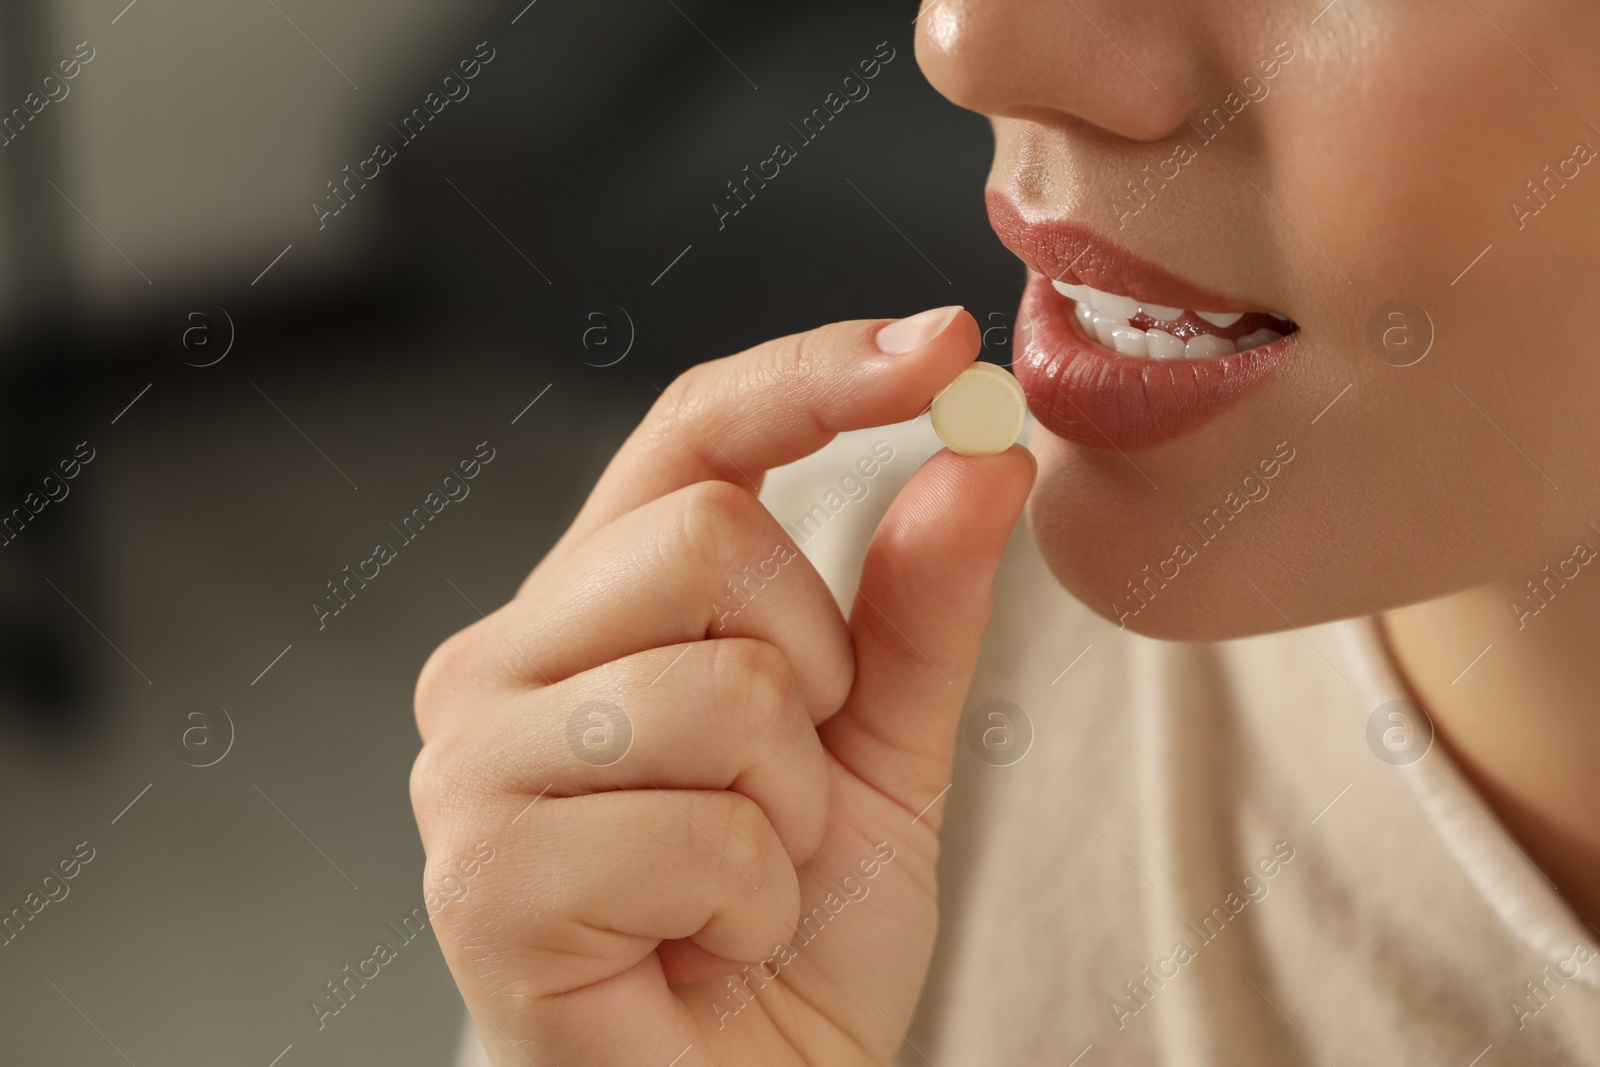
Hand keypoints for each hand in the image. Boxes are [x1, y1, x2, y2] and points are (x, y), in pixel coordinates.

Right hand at [410, 306, 1034, 1065]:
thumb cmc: (785, 934)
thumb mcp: (879, 753)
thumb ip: (916, 609)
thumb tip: (981, 457)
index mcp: (583, 611)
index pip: (687, 435)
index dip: (814, 375)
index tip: (940, 345)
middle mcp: (498, 664)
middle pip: (708, 535)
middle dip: (815, 668)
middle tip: (794, 779)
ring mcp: (471, 768)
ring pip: (720, 686)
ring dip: (793, 808)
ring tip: (748, 877)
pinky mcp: (483, 880)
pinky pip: (701, 830)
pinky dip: (760, 898)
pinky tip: (710, 941)